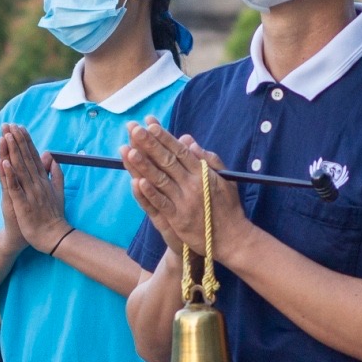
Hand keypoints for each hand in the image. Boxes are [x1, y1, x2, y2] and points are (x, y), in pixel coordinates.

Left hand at [0, 124, 69, 253]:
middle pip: (26, 158)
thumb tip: (52, 158)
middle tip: (9, 124)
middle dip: (17, 140)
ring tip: (6, 136)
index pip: (33, 156)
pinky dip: (9, 175)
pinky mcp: (23, 203)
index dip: (26, 141)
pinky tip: (4, 162)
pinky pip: (15, 187)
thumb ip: (55, 174)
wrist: (54, 237)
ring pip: (20, 168)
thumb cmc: (53, 216)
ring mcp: (30, 192)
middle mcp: (37, 183)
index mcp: (43, 180)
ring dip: (13, 151)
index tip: (19, 127)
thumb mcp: (57, 191)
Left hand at [123, 119, 246, 260]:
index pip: (180, 150)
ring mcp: (184, 202)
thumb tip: (188, 140)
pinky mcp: (178, 220)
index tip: (150, 123)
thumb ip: (207, 158)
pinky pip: (162, 204)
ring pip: (160, 180)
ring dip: (143, 165)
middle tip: (133, 129)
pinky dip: (150, 193)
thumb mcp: (224, 178)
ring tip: (128, 150)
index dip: (164, 136)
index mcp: (203, 172)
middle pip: (167, 160)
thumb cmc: (228, 207)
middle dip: (149, 143)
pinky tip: (137, 182)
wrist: (233, 238)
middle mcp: (193, 184)